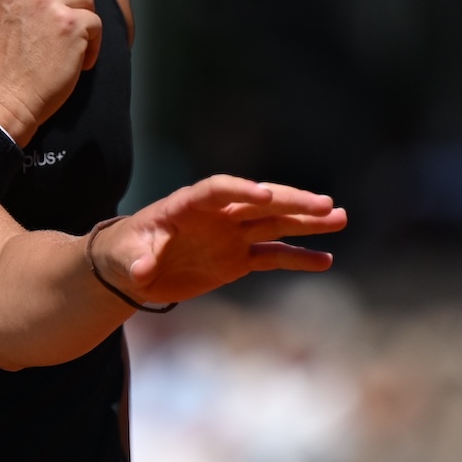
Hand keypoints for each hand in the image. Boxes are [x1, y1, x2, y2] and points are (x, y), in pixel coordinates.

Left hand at [90, 176, 343, 306]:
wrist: (129, 271)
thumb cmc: (122, 254)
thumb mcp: (122, 257)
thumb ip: (135, 260)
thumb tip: (142, 269)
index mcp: (187, 205)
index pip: (218, 190)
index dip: (240, 190)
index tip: (264, 196)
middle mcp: (216, 216)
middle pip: (259, 202)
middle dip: (291, 202)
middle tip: (325, 205)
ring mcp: (230, 236)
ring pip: (274, 224)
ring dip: (306, 222)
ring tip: (340, 218)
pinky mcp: (237, 259)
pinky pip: (272, 256)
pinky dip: (297, 258)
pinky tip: (325, 260)